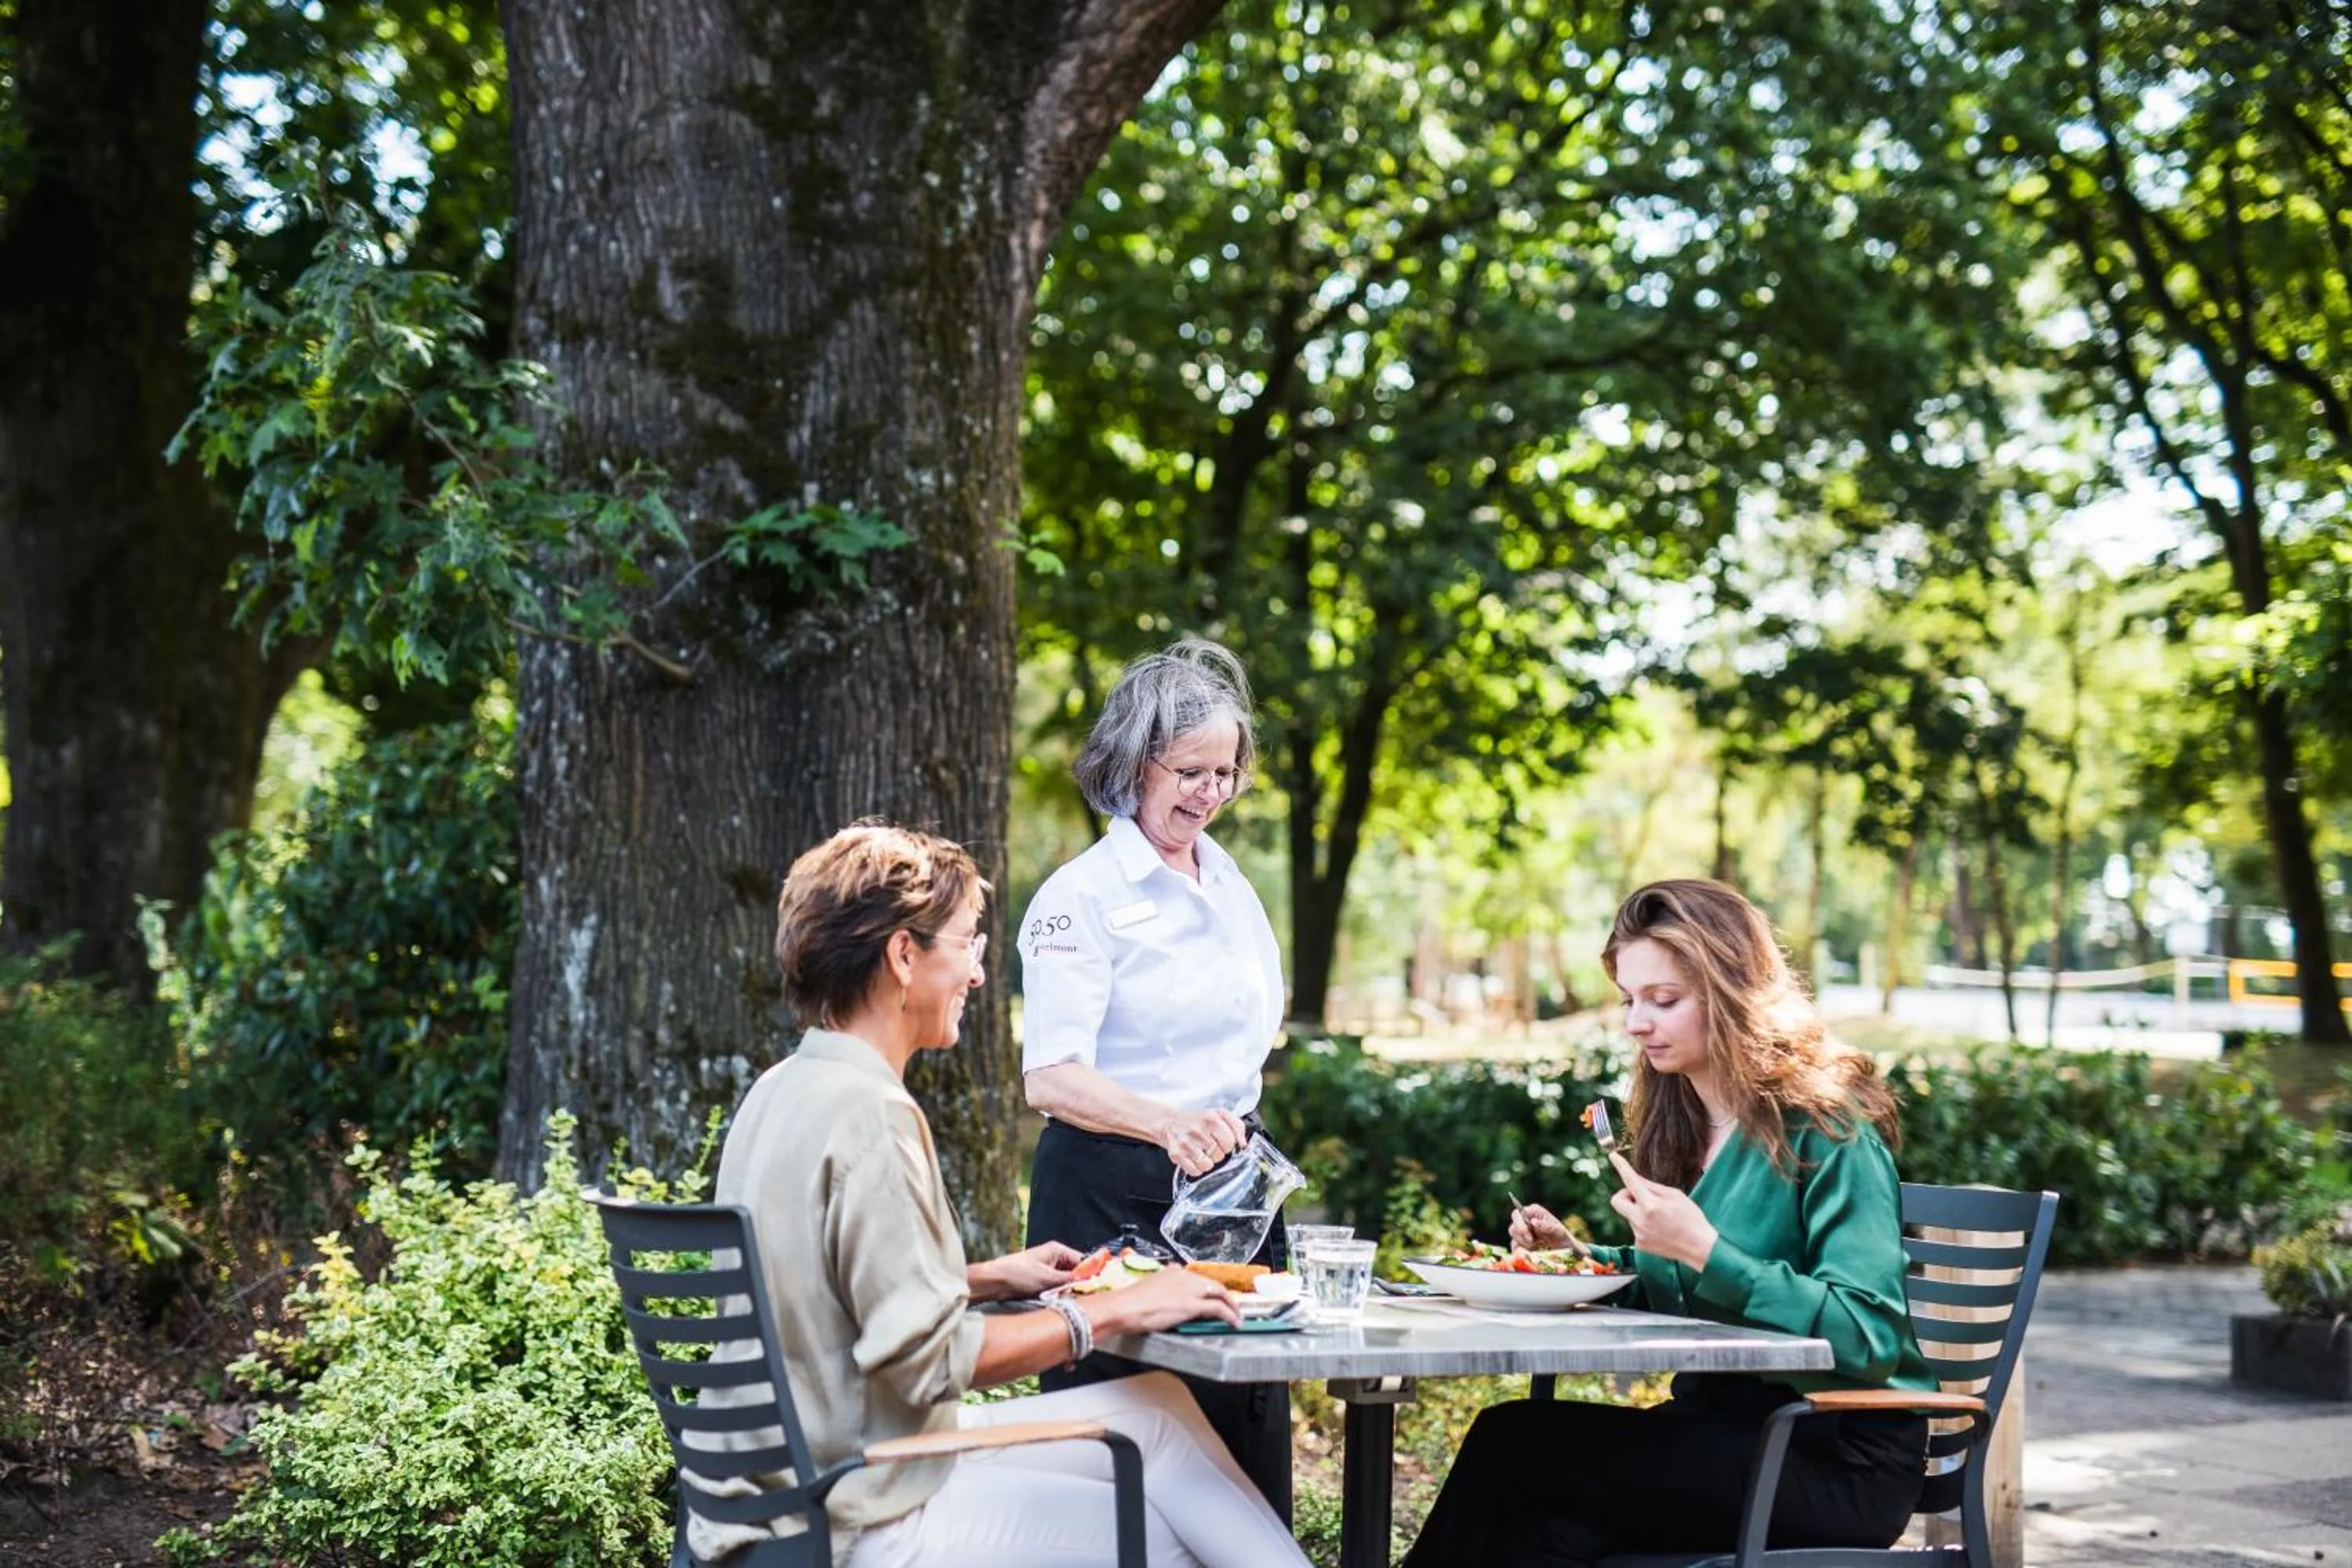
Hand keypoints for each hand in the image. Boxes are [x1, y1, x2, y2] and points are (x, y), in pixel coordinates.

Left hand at [971, 1241, 1082, 1301]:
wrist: (993, 1282)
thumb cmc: (1018, 1274)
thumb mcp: (1047, 1278)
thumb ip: (1069, 1280)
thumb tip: (1088, 1283)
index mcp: (1057, 1250)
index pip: (1082, 1261)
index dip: (1091, 1274)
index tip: (1098, 1288)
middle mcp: (1054, 1258)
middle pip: (1075, 1272)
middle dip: (1079, 1285)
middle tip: (1085, 1298)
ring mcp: (1047, 1270)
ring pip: (1066, 1282)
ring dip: (1067, 1291)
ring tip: (1072, 1301)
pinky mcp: (1040, 1281)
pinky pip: (1056, 1288)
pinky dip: (1058, 1295)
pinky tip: (1060, 1302)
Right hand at [1088, 1265, 1241, 1333]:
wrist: (1123, 1307)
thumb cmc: (1129, 1302)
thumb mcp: (1148, 1289)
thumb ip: (1160, 1289)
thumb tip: (1162, 1296)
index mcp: (1172, 1272)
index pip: (1197, 1278)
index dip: (1209, 1288)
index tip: (1213, 1295)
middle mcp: (1184, 1276)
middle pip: (1212, 1284)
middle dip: (1225, 1295)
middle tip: (1231, 1306)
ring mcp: (1189, 1290)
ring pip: (1219, 1293)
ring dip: (1231, 1305)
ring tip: (1236, 1316)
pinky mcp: (1192, 1305)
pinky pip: (1218, 1308)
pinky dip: (1229, 1315)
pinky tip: (1234, 1322)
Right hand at [1161, 1106, 1248, 1176]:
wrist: (1169, 1122)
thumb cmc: (1197, 1120)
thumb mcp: (1219, 1115)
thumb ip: (1237, 1126)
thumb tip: (1243, 1144)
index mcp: (1211, 1118)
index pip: (1230, 1142)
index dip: (1227, 1145)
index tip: (1220, 1141)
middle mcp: (1197, 1129)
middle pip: (1219, 1155)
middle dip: (1216, 1153)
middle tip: (1208, 1145)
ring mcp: (1186, 1143)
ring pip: (1208, 1165)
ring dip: (1206, 1162)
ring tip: (1200, 1152)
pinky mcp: (1176, 1154)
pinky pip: (1195, 1171)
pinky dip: (1196, 1168)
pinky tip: (1193, 1158)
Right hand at [1507, 1202, 1586, 1254]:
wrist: (1565, 1251)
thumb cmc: (1563, 1237)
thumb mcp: (1559, 1231)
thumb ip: (1546, 1226)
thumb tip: (1533, 1222)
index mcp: (1533, 1212)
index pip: (1518, 1213)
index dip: (1519, 1223)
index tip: (1527, 1233)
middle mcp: (1525, 1220)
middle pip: (1513, 1227)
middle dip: (1521, 1236)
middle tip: (1532, 1243)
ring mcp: (1522, 1233)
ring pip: (1514, 1238)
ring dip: (1523, 1244)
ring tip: (1537, 1247)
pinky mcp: (1521, 1244)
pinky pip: (1515, 1248)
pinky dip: (1522, 1251)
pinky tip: (1533, 1252)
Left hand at [1606, 1150, 1717, 1270]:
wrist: (1700, 1248)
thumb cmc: (1691, 1217)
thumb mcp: (1675, 1195)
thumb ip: (1652, 1186)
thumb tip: (1635, 1178)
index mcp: (1650, 1205)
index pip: (1630, 1181)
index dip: (1620, 1166)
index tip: (1613, 1156)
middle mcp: (1640, 1220)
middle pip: (1616, 1200)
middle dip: (1625, 1194)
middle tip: (1641, 1195)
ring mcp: (1639, 1234)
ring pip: (1628, 1214)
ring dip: (1638, 1210)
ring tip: (1660, 1217)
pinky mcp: (1640, 1245)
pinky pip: (1635, 1227)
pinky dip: (1643, 1224)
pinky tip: (1660, 1228)